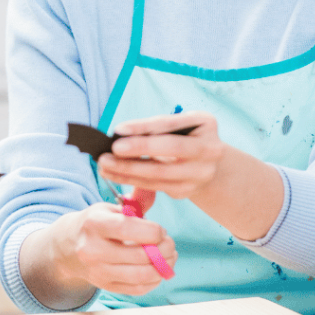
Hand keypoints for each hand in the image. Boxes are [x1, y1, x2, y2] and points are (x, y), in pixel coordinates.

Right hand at [43, 201, 176, 297]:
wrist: (68, 247)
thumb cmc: (94, 224)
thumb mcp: (107, 209)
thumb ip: (132, 207)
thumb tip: (154, 199)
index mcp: (93, 224)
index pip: (127, 229)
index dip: (152, 231)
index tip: (161, 230)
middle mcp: (93, 249)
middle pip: (138, 255)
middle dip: (163, 250)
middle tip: (170, 244)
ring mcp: (98, 271)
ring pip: (141, 276)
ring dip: (162, 267)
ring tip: (169, 257)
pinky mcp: (106, 286)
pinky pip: (137, 289)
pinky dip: (154, 281)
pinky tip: (158, 270)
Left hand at [98, 112, 223, 202]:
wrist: (210, 164)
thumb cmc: (185, 136)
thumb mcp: (178, 125)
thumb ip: (155, 128)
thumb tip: (120, 134)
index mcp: (206, 123)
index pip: (169, 124)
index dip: (143, 127)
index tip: (118, 130)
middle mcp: (209, 149)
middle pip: (170, 150)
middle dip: (138, 150)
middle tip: (110, 150)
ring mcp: (201, 174)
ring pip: (160, 173)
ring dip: (128, 170)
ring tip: (104, 165)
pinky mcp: (188, 191)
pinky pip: (156, 186)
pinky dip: (132, 180)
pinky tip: (114, 175)